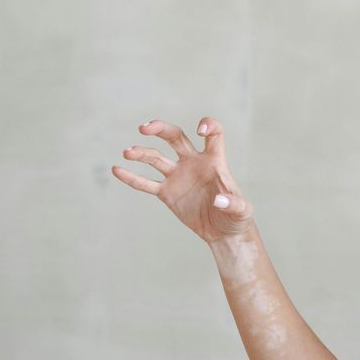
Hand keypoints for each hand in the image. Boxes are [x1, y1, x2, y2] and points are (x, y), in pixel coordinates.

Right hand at [111, 117, 253, 243]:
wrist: (222, 233)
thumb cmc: (236, 217)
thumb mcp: (242, 212)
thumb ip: (234, 204)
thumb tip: (219, 201)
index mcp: (215, 162)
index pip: (213, 135)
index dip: (208, 126)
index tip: (200, 130)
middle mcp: (194, 163)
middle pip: (175, 137)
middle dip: (161, 129)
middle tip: (144, 127)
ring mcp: (178, 176)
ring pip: (156, 158)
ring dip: (141, 153)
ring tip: (128, 152)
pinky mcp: (166, 193)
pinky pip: (145, 183)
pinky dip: (131, 177)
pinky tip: (117, 170)